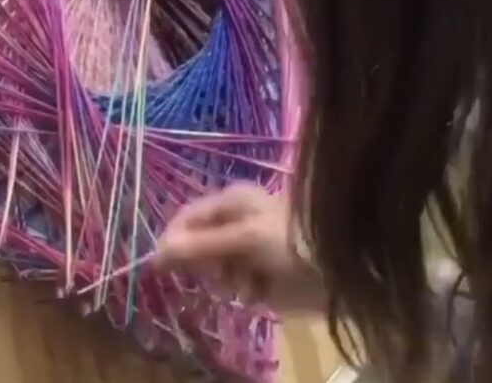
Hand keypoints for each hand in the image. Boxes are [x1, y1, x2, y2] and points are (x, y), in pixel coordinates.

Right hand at [155, 183, 324, 313]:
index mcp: (229, 201)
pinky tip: (256, 291)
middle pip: (198, 245)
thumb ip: (200, 246)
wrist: (335, 265)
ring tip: (245, 282)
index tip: (161, 266)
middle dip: (205, 263)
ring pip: (214, 269)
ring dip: (224, 280)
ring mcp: (246, 248)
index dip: (173, 240)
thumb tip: (155, 253)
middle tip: (219, 271)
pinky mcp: (257, 274)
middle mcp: (234, 221)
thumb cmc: (286, 239)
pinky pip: (233, 284)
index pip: (187, 218)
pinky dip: (241, 290)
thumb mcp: (242, 238)